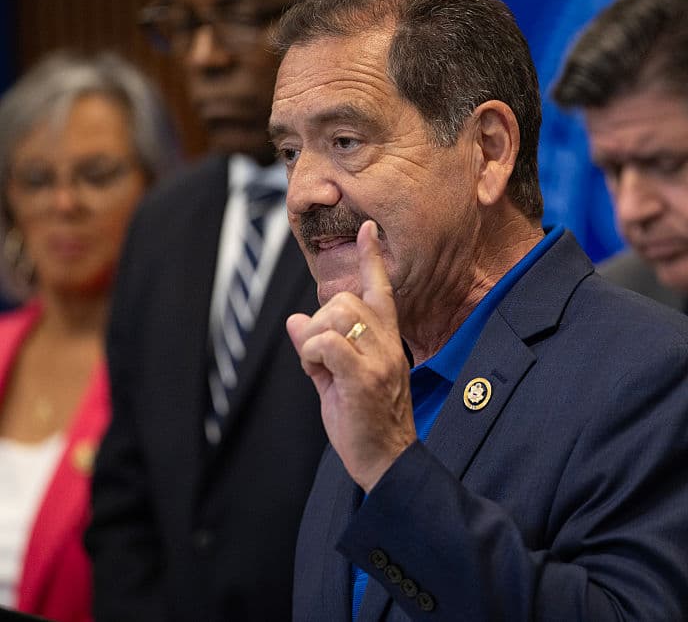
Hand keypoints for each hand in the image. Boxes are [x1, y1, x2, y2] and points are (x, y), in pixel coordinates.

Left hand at [287, 220, 415, 491]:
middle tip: (319, 358)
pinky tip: (318, 374)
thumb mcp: (338, 380)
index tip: (368, 229)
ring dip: (314, 340)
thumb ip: (319, 350)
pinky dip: (311, 353)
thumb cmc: (365, 423)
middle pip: (344, 301)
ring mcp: (377, 359)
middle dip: (320, 322)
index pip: (381, 290)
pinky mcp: (363, 378)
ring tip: (320, 370)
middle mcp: (387, 344)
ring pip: (334, 316)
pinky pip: (326, 343)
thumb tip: (295, 320)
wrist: (387, 461)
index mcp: (386, 341)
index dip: (372, 259)